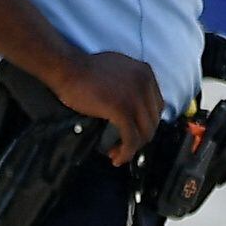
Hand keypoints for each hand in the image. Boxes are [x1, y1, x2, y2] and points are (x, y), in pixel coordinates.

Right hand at [50, 49, 168, 163]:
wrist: (68, 68)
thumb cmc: (85, 70)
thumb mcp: (119, 70)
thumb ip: (131, 84)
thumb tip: (134, 106)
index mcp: (145, 73)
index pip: (157, 106)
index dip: (146, 124)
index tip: (133, 133)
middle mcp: (145, 84)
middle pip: (152, 121)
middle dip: (139, 138)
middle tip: (123, 146)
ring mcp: (135, 97)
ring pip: (144, 132)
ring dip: (132, 148)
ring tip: (116, 153)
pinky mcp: (122, 109)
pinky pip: (130, 138)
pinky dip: (126, 152)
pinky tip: (116, 157)